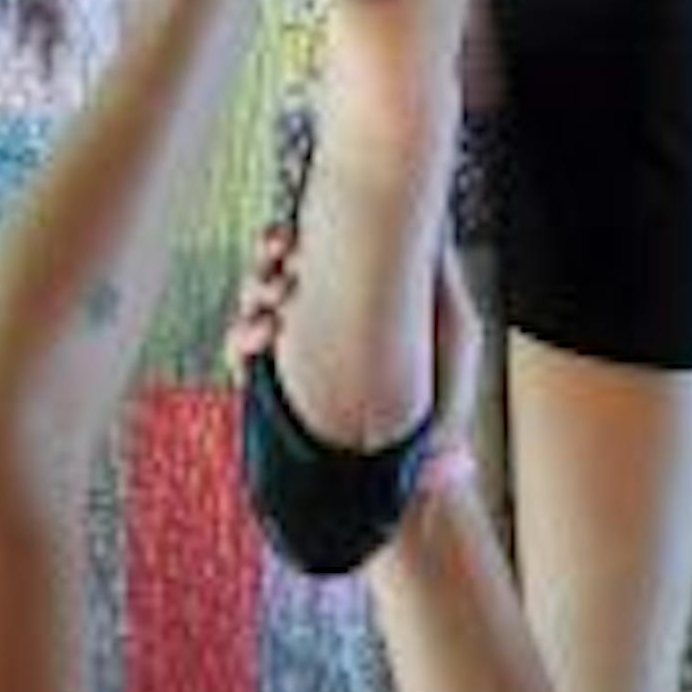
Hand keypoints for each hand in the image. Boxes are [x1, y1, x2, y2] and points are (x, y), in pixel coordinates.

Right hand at [224, 229, 483, 459]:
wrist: (426, 467)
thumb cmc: (445, 396)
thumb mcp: (454, 327)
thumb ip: (441, 276)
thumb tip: (434, 223)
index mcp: (351, 299)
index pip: (309, 254)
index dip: (289, 238)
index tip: (290, 237)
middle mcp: (317, 320)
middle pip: (272, 273)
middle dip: (265, 261)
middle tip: (279, 259)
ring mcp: (294, 356)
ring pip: (250, 310)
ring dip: (251, 299)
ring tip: (271, 308)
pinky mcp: (276, 394)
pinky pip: (240, 360)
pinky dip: (237, 345)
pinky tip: (258, 342)